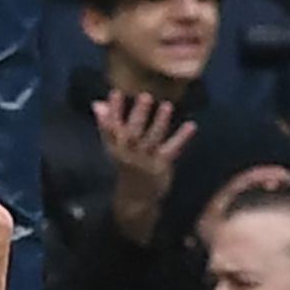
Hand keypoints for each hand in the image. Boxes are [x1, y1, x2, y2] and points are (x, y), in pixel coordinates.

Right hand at [94, 89, 196, 247]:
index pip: (110, 127)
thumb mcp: (114, 147)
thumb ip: (107, 125)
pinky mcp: (160, 166)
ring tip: (167, 105)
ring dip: (160, 122)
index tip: (116, 92)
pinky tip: (191, 125)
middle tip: (146, 96)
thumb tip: (97, 104)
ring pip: (152, 140)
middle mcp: (128, 153)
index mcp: (115, 147)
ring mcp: (144, 160)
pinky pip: (171, 150)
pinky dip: (181, 137)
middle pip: (132, 133)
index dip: (113, 111)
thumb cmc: (126, 165)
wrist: (135, 198)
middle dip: (138, 115)